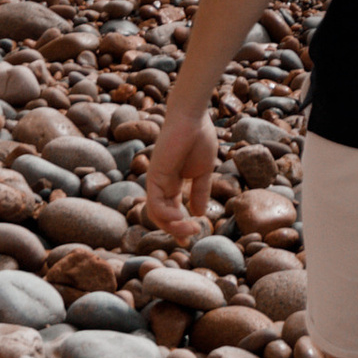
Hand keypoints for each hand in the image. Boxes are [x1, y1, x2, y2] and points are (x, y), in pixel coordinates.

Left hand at [144, 99, 216, 239]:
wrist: (193, 118)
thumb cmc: (199, 138)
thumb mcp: (203, 172)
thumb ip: (200, 192)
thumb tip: (198, 214)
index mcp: (173, 184)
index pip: (173, 211)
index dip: (180, 227)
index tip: (190, 239)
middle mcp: (161, 185)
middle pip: (163, 217)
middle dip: (177, 231)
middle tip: (193, 235)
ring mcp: (156, 181)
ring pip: (157, 214)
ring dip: (172, 226)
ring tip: (189, 229)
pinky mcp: (154, 176)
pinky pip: (155, 203)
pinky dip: (166, 215)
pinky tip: (181, 217)